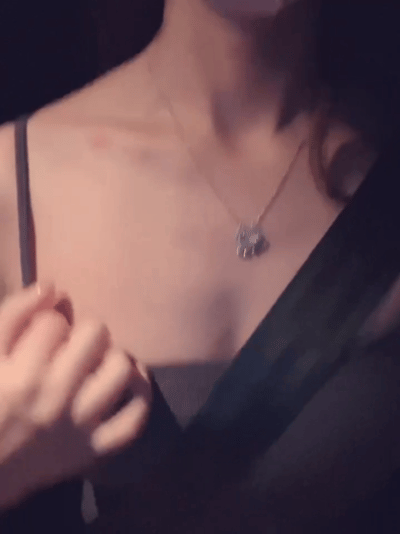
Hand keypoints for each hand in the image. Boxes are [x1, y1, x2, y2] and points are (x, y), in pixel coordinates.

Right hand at [0, 283, 151, 509]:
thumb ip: (12, 315)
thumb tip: (52, 286)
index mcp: (22, 374)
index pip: (54, 321)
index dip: (47, 323)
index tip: (41, 336)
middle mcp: (55, 398)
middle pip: (95, 334)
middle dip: (82, 332)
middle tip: (71, 346)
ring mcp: (79, 426)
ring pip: (121, 368)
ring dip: (112, 357)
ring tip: (99, 360)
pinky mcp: (93, 450)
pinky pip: (133, 419)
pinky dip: (140, 395)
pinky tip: (131, 380)